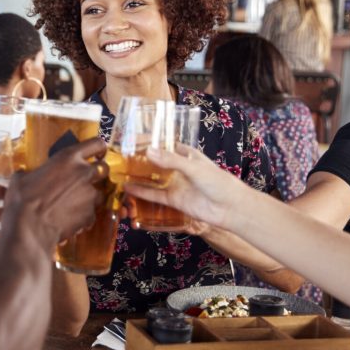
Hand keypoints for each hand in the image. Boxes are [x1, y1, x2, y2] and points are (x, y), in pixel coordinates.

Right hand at [3, 138, 106, 246]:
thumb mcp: (21, 178)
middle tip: (85, 180)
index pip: (96, 144)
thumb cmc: (22, 200)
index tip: (98, 153)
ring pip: (98, 193)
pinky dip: (83, 217)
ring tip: (73, 204)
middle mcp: (83, 174)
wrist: (28, 228)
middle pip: (104, 168)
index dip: (99, 148)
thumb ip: (30, 173)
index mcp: (68, 158)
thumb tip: (24, 175)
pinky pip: (90, 214)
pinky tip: (70, 220)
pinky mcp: (89, 215)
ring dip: (89, 197)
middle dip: (98, 173)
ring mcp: (89, 195)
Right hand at [122, 144, 245, 229]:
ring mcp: (175, 184)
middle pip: (155, 162)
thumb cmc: (218, 182)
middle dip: (139, 160)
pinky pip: (154, 195)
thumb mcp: (194, 167)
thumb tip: (148, 152)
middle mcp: (178, 168)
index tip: (131, 140)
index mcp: (186, 154)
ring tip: (120, 173)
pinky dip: (141, 193)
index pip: (164, 144)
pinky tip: (128, 189)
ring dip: (138, 177)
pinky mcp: (173, 200)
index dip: (148, 142)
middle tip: (120, 158)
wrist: (230, 208)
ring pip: (152, 179)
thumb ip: (171, 160)